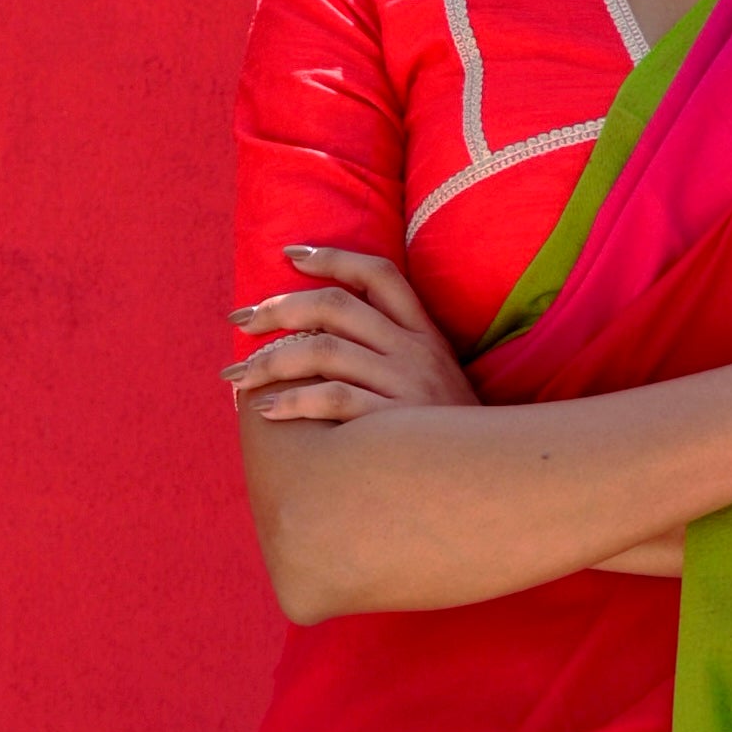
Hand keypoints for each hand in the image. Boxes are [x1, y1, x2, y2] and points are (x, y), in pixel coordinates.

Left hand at [225, 244, 478, 427]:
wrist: (493, 477)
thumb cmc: (449, 432)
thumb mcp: (436, 378)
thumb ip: (393, 350)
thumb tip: (322, 336)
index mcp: (423, 333)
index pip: (378, 274)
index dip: (332, 257)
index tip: (289, 255)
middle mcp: (413, 351)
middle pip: (334, 307)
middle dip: (277, 308)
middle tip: (239, 319)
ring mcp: (405, 385)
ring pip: (322, 351)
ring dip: (270, 360)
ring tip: (239, 377)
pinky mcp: (394, 423)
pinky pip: (333, 399)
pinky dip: (293, 401)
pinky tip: (267, 410)